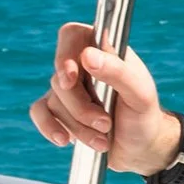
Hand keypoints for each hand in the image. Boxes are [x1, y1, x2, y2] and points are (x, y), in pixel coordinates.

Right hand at [29, 22, 181, 174]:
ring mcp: (68, 88)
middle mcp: (82, 66)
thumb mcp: (140, 94)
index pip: (73, 35)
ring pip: (53, 100)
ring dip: (77, 125)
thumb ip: (118, 72)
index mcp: (104, 52)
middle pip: (60, 76)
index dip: (66, 54)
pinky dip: (49, 127)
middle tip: (106, 123)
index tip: (72, 78)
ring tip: (102, 139)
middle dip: (80, 107)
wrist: (139, 148)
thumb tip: (87, 56)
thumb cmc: (143, 115)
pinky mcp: (59, 110)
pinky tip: (64, 140)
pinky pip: (39, 112)